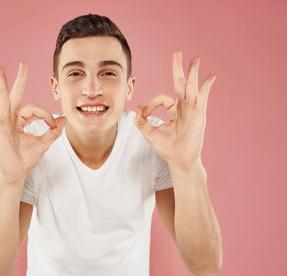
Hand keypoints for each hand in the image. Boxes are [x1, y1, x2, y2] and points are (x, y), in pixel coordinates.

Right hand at [0, 62, 66, 184]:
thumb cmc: (26, 159)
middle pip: (16, 94)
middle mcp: (10, 118)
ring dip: (2, 83)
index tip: (53, 125)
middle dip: (20, 79)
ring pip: (4, 98)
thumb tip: (64, 119)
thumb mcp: (44, 143)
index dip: (47, 115)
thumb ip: (53, 131)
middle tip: (24, 63)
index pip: (34, 109)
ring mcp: (3, 122)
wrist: (15, 172)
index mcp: (20, 120)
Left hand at [134, 51, 215, 168]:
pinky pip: (203, 97)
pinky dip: (206, 86)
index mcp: (173, 110)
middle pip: (180, 83)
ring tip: (195, 59)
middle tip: (177, 53)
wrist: (179, 160)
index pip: (161, 98)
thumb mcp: (150, 133)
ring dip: (193, 72)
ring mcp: (192, 110)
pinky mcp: (199, 114)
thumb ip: (142, 121)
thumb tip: (137, 109)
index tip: (143, 114)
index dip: (150, 104)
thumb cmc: (167, 148)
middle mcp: (184, 107)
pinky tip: (210, 77)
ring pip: (192, 86)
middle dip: (178, 68)